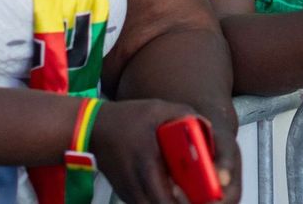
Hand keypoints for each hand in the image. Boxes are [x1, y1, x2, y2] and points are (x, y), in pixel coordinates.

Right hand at [90, 99, 239, 203]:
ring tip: (189, 194)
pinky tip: (172, 192)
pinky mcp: (126, 195)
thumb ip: (187, 116)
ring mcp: (129, 192)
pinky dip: (160, 202)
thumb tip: (209, 129)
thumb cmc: (127, 117)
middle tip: (200, 196)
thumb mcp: (159, 108)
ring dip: (171, 203)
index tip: (203, 197)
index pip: (167, 200)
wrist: (92, 128)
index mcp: (146, 165)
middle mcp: (135, 185)